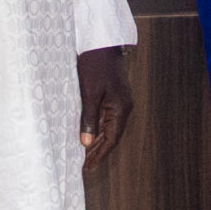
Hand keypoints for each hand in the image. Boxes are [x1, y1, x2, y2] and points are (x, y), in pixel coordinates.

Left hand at [77, 45, 133, 171]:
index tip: (88, 167)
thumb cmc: (94, 65)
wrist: (101, 41)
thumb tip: (86, 144)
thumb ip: (88, 119)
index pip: (112, 139)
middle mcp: (124, 106)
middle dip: (99, 151)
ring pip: (110, 127)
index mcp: (121, 108)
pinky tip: (90, 133)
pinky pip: (108, 117)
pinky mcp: (115, 95)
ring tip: (86, 154)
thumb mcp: (89, 93)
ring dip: (99, 140)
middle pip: (112, 135)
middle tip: (86, 165)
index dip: (100, 154)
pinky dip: (99, 128)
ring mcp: (121, 100)